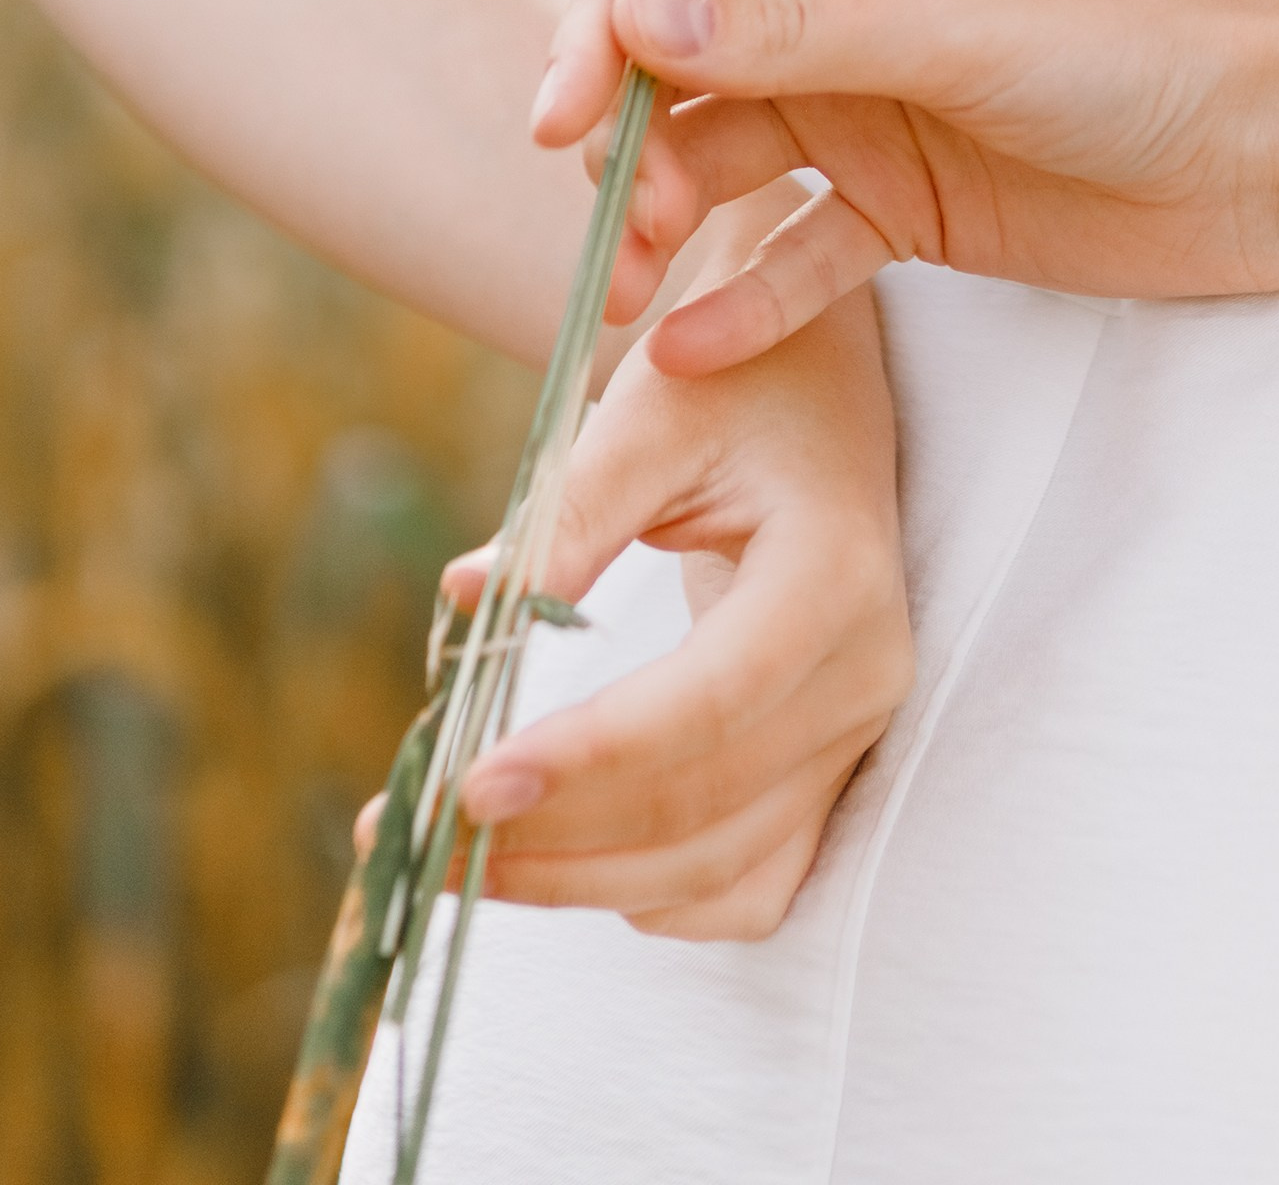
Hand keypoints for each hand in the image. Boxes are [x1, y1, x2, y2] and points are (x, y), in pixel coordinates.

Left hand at [430, 235, 909, 937]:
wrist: (818, 381)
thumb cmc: (733, 379)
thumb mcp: (652, 415)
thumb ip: (569, 512)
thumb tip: (466, 606)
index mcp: (833, 574)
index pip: (705, 704)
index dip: (586, 758)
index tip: (465, 786)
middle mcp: (864, 672)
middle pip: (702, 806)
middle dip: (551, 837)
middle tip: (414, 834)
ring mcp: (857, 731)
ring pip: (718, 867)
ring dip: (580, 882)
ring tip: (452, 863)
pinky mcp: (831, 763)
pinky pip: (754, 882)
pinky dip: (661, 898)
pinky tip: (570, 868)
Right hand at [535, 0, 1278, 375]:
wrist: (1267, 155)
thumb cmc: (1128, 52)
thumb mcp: (949, 35)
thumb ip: (789, 36)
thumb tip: (631, 16)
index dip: (604, 26)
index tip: (561, 122)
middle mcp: (838, 8)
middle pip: (679, 65)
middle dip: (622, 144)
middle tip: (603, 234)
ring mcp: (865, 110)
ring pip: (722, 161)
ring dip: (666, 225)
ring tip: (632, 304)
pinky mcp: (900, 208)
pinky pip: (796, 249)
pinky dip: (746, 297)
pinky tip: (696, 351)